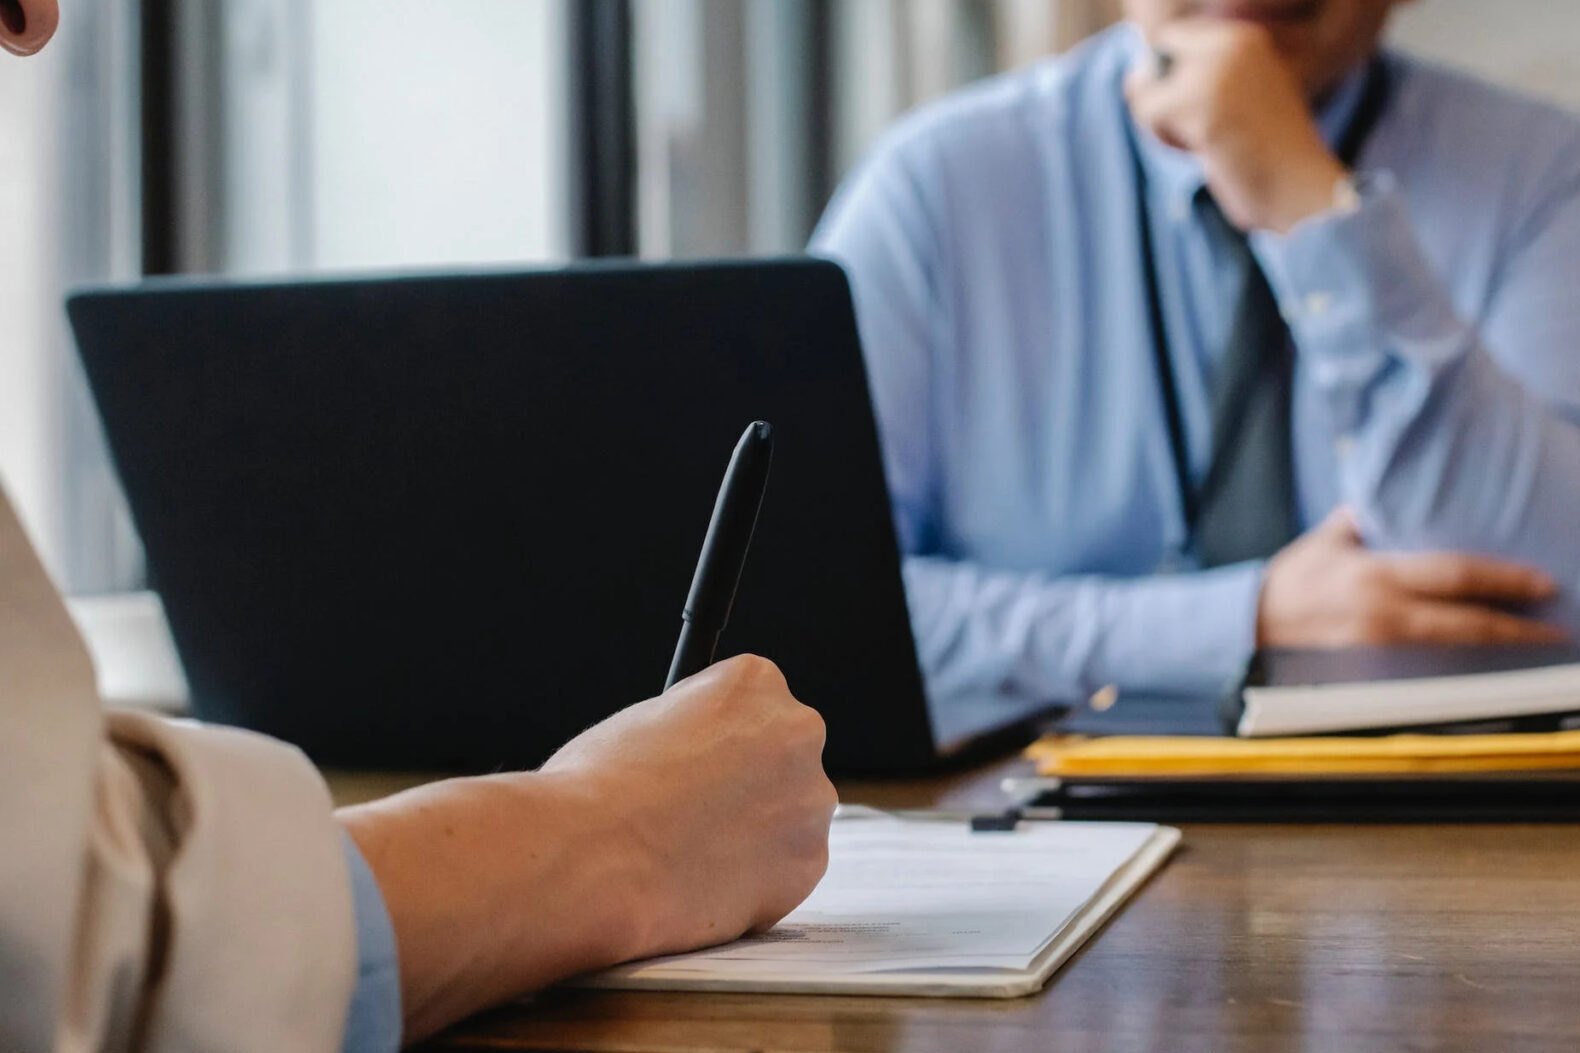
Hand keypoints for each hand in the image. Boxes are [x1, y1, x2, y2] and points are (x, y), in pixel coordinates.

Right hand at [541, 654, 837, 950]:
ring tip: (692, 853)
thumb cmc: (598, 787)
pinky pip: (786, 871)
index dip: (717, 737)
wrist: (591, 858)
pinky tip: (705, 882)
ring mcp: (808, 801)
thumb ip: (695, 728)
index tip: (698, 760)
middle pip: (783, 757)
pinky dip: (754, 880)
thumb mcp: (646, 719)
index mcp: (756, 681)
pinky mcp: (806, 865)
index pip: (753, 703)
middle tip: (699, 812)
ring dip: (755, 833)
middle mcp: (798, 732)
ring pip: (790, 817)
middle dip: (749, 783)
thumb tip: (706, 755)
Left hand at [1124, 18, 1347, 232]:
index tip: (1201, 109)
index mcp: (1244, 39)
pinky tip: (1203, 151)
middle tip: (1204, 130)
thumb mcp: (1235, 102)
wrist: (1301, 188)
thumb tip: (1133, 79)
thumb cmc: (1266, 155)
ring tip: (1207, 142)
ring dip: (1163, 124)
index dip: (1170, 78)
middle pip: (1154, 61)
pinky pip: (1147, 113)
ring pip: (1145, 89)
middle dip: (1162, 101)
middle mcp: (1231, 43)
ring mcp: (1215, 71)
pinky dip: (1164, 140)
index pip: (1172, 39)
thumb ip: (1193, 81)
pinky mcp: (1200, 104)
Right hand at [1257, 509, 1565, 647]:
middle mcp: (1381, 615)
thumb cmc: (1290, 581)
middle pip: (1466, 624)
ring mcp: (1378, 651)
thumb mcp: (1327, 539)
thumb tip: (1398, 490)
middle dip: (1518, 629)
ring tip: (1535, 652)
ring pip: (1454, 655)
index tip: (1543, 583)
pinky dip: (1462, 673)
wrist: (1249, 625)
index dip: (1504, 579)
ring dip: (1498, 656)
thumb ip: (1365, 518)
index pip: (1454, 575)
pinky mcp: (1371, 675)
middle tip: (1558, 629)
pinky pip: (1428, 675)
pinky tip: (1488, 672)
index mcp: (1375, 575)